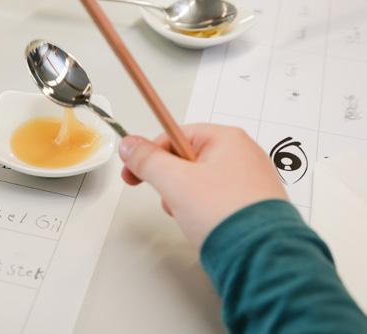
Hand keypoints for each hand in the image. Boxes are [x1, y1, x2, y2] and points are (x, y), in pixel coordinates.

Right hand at [119, 124, 287, 248]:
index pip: (174, 135)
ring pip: (199, 182)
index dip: (149, 154)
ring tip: (193, 216)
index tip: (133, 172)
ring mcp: (250, 180)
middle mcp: (243, 154)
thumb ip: (147, 160)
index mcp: (227, 139)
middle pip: (186, 159)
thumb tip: (130, 145)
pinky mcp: (251, 204)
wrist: (262, 257)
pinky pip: (216, 199)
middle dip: (171, 183)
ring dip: (186, 199)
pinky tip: (206, 225)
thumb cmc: (226, 215)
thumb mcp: (175, 182)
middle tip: (171, 199)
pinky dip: (205, 211)